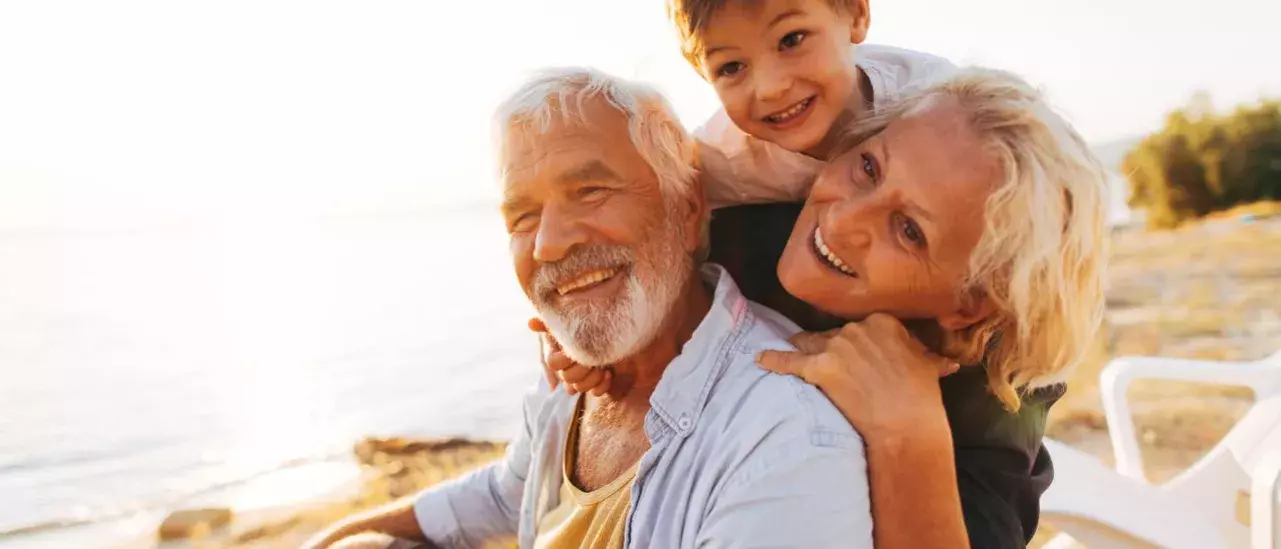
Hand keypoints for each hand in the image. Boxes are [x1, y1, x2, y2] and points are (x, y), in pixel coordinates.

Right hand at [528, 318, 612, 395]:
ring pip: (580, 388)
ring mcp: (583, 377)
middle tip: (593, 358)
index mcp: (558, 353)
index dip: (563, 359)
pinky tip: (609, 373)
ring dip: (593, 377)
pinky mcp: (598, 384)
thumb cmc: (587, 321)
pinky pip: (595, 392)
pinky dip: (602, 385)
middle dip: (581, 369)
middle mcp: (568, 367)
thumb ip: (549, 321)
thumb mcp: (567, 320)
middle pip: (567, 378)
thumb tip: (530, 323)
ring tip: (603, 365)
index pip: (553, 363)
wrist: (613, 327)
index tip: (575, 349)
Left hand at [755, 313, 958, 439]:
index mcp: (884, 322)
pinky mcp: (820, 368)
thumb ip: (928, 358)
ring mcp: (837, 347)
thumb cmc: (921, 396)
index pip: (863, 328)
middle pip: (836, 335)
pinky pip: (791, 361)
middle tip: (835, 363)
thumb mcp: (928, 367)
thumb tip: (945, 363)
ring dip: (803, 348)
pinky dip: (774, 359)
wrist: (906, 422)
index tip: (860, 354)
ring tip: (792, 347)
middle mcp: (857, 329)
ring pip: (812, 343)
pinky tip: (759, 358)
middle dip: (834, 348)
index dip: (860, 344)